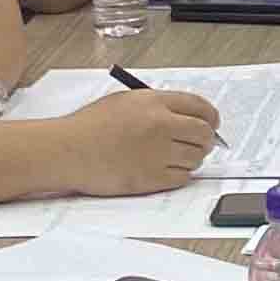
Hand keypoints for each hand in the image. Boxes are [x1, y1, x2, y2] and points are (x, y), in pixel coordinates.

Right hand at [61, 87, 218, 195]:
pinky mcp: (151, 178)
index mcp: (153, 102)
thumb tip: (186, 117)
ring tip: (175, 156)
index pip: (200, 106)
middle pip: (204, 133)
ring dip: (192, 158)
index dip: (211, 116)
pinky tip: (165, 169)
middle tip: (200, 143)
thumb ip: (157, 106)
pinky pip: (182, 178)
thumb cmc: (89, 127)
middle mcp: (159, 125)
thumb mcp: (125, 102)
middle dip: (206, 139)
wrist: (67, 151)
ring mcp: (156, 153)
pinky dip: (179, 175)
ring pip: (196, 158)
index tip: (212, 123)